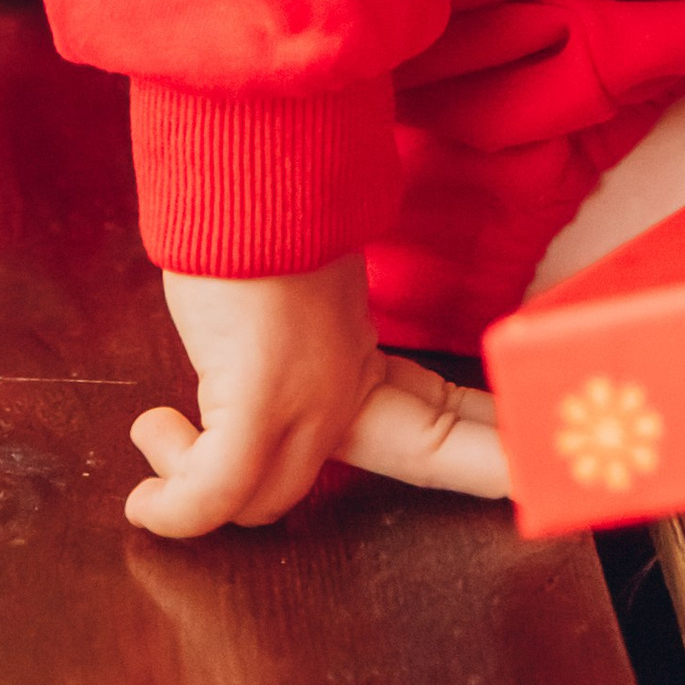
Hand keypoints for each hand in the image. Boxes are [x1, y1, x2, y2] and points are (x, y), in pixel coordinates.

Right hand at [126, 254, 508, 536]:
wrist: (231, 176)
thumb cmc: (240, 231)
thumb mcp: (277, 309)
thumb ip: (282, 362)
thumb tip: (242, 398)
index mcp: (353, 360)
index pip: (444, 414)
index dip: (488, 444)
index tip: (539, 464)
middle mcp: (340, 385)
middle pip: (431, 455)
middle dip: (492, 467)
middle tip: (539, 480)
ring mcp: (305, 396)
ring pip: (265, 503)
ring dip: (195, 493)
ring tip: (161, 437)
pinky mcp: (254, 402)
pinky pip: (215, 496)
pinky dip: (173, 508)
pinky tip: (145, 502)